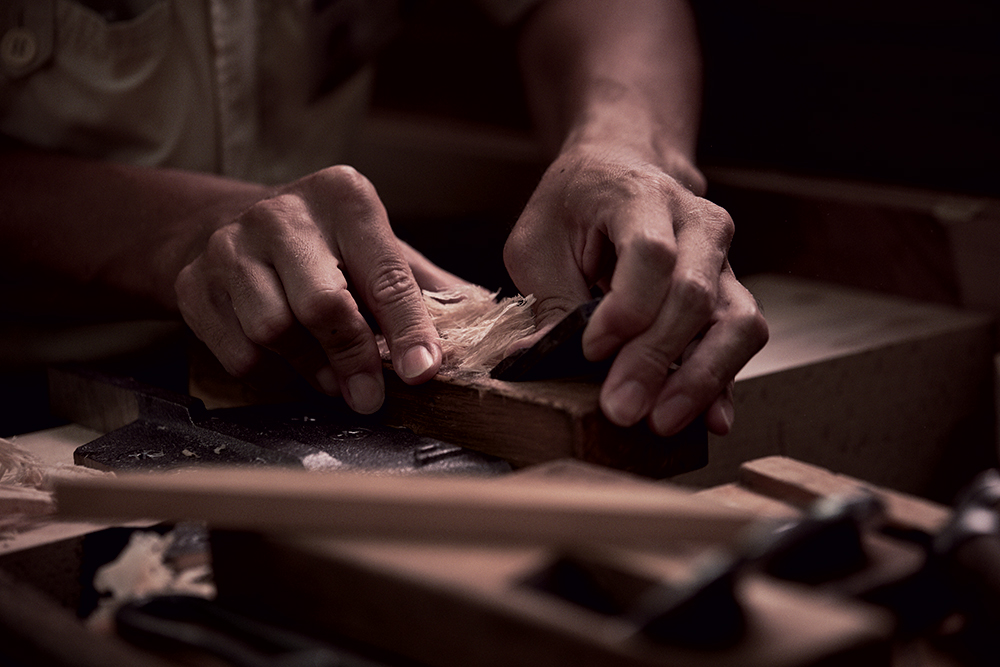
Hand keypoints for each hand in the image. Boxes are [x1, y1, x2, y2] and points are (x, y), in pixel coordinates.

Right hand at [175, 166, 455, 413]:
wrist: (228, 226)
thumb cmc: (325, 247)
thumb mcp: (378, 248)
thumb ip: (428, 285)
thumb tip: (490, 325)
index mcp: (343, 196)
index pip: (384, 272)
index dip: (408, 328)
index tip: (423, 371)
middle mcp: (282, 213)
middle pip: (322, 304)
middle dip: (353, 358)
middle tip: (371, 397)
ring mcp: (229, 245)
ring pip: (273, 332)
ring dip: (311, 370)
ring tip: (333, 380)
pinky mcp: (193, 281)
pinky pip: (237, 352)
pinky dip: (271, 374)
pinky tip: (289, 366)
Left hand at [504, 146, 767, 435]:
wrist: (620, 173)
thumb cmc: (573, 207)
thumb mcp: (538, 242)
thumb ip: (548, 298)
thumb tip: (540, 360)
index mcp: (641, 195)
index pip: (651, 255)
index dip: (626, 308)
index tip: (591, 350)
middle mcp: (697, 225)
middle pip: (693, 296)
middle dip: (654, 359)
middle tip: (619, 407)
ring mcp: (721, 262)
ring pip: (736, 322)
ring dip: (701, 378)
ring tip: (661, 421)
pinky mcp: (728, 295)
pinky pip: (740, 340)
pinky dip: (725, 382)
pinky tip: (709, 420)